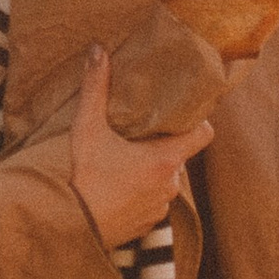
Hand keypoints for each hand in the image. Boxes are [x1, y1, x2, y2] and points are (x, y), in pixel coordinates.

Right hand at [69, 45, 216, 248]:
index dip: (198, 121)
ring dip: (152, 170)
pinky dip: (142, 192)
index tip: (181, 114)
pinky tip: (120, 186)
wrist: (73, 227)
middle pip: (180, 155)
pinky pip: (154, 201)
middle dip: (164, 145)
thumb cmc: (85, 178)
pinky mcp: (148, 224)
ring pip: (166, 179)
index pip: (204, 134)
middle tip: (140, 133)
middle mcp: (171, 184)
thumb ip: (95, 89)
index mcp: (165, 159)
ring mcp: (161, 206)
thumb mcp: (87, 129)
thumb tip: (98, 51)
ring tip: (127, 160)